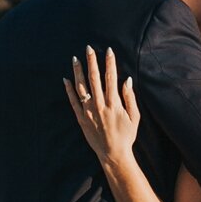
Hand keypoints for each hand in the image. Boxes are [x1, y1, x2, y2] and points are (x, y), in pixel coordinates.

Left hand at [65, 47, 140, 169]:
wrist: (113, 153)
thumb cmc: (127, 135)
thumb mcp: (135, 117)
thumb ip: (130, 97)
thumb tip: (127, 80)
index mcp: (114, 103)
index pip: (111, 77)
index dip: (110, 62)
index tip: (108, 50)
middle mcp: (100, 105)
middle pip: (94, 78)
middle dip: (92, 61)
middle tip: (89, 48)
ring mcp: (89, 111)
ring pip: (81, 87)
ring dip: (78, 72)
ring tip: (75, 59)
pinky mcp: (81, 118)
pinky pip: (73, 101)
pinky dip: (68, 90)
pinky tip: (65, 79)